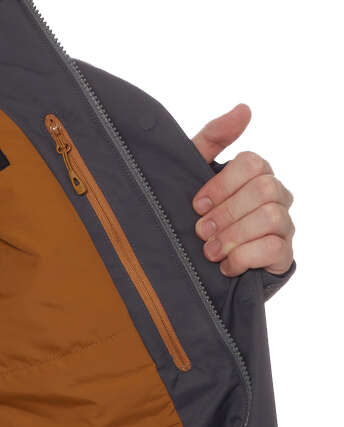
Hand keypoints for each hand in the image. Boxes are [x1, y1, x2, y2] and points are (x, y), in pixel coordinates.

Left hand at [191, 104, 294, 277]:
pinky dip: (245, 257)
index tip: (196, 205)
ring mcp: (283, 227)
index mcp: (254, 176)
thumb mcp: (192, 176)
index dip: (222, 184)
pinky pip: (276, 249)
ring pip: (272, 217)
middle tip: (201, 230)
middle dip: (227, 212)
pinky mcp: (282, 257)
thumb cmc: (196, 218)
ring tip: (210, 251)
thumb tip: (244, 109)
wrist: (193, 270)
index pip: (252, 163)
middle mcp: (275, 197)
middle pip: (264, 189)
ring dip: (234, 236)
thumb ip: (211, 140)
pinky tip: (226, 266)